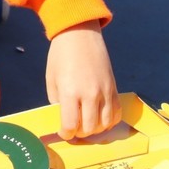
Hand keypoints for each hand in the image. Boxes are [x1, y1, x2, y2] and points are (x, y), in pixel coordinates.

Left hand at [46, 20, 120, 138]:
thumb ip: (57, 102)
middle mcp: (90, 94)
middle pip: (89, 128)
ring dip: (95, 129)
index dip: (66, 134)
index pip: (71, 125)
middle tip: (74, 128)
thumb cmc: (60, 55)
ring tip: (86, 123)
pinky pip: (116, 113)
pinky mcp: (114, 88)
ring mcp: (105, 91)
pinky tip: (100, 118)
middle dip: (79, 133)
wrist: (79, 34)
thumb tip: (64, 118)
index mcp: (70, 92)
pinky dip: (109, 121)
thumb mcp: (51, 80)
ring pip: (105, 124)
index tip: (63, 132)